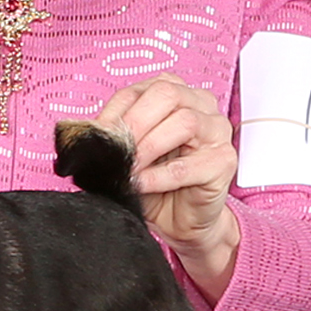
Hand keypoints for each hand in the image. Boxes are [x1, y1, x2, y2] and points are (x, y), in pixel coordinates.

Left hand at [93, 77, 239, 301]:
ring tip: (127, 169)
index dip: (113, 112)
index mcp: (175, 92)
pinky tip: (141, 184)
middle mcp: (201, 103)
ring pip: (184, 123)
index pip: (139, 89)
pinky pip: (189, 165)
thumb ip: (113, 138)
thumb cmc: (155, 182)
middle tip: (113, 151)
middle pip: (167, 95)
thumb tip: (85, 133)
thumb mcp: (128, 153)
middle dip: (134, 123)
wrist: (180, 221)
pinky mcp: (225, 161)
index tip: (94, 137)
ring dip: (148, 147)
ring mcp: (218, 130)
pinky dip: (159, 176)